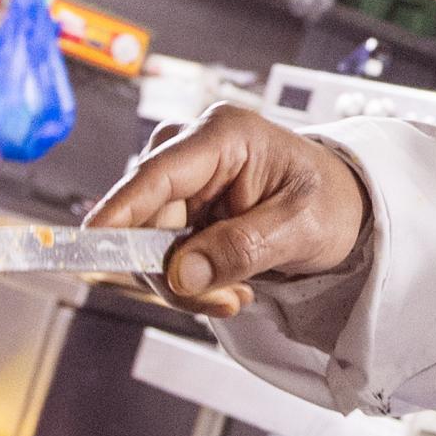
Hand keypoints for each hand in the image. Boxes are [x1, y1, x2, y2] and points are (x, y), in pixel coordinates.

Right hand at [85, 106, 368, 318]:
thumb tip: (184, 273)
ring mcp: (181, 179)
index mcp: (223, 135)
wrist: (344, 206)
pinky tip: (227, 283)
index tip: (91, 243)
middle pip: (145, 220)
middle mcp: (191, 149)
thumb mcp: (299, 228)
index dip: (120, 212)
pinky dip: (189, 279)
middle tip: (225, 300)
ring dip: (186, 282)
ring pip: (148, 245)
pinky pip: (161, 254)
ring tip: (236, 293)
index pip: (155, 175)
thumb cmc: (329, 200)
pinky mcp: (179, 206)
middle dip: (176, 273)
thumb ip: (241, 249)